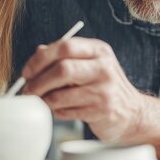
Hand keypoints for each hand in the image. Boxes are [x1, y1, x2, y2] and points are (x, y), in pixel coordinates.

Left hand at [22, 37, 145, 141]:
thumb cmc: (103, 86)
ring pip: (60, 94)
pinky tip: (60, 110)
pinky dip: (57, 112)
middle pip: (62, 69)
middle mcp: (103, 67)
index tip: (27, 71)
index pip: (65, 46)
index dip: (40, 59)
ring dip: (44, 100)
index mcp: (98, 50)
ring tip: (42, 101)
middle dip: (38, 81)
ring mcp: (104, 90)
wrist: (132, 113)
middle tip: (28, 90)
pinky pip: (66, 111)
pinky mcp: (102, 110)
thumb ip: (64, 56)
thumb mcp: (89, 64)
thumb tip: (37, 53)